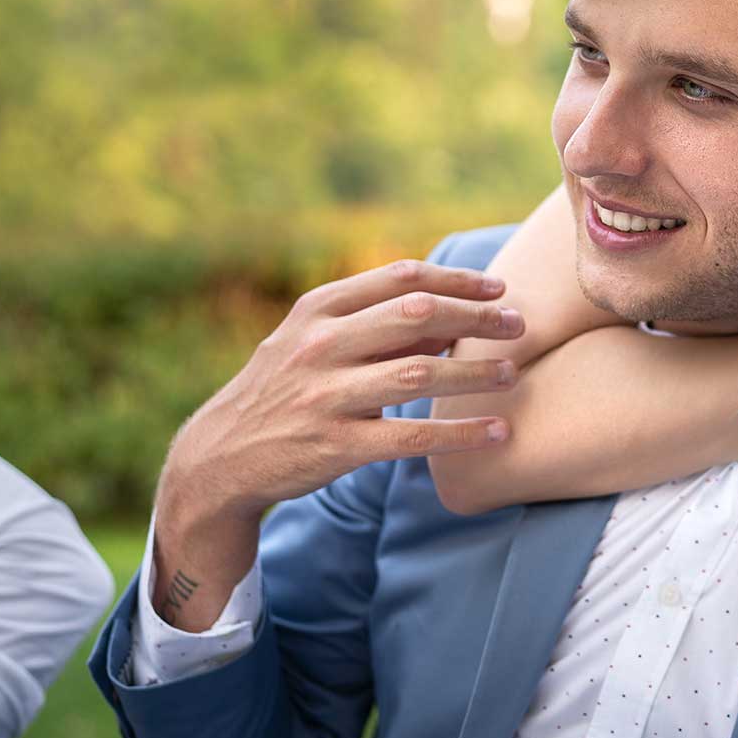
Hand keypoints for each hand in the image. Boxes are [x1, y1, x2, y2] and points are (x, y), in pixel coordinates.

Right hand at [152, 259, 522, 627]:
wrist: (219, 458)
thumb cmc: (282, 391)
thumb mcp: (311, 344)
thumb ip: (374, 326)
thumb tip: (451, 317)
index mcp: (317, 310)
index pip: (400, 279)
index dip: (456, 280)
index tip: (497, 290)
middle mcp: (319, 346)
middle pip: (416, 316)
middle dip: (475, 318)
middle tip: (518, 327)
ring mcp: (325, 396)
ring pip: (419, 374)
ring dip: (474, 372)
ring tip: (512, 373)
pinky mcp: (334, 446)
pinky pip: (411, 438)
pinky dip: (460, 433)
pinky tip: (496, 432)